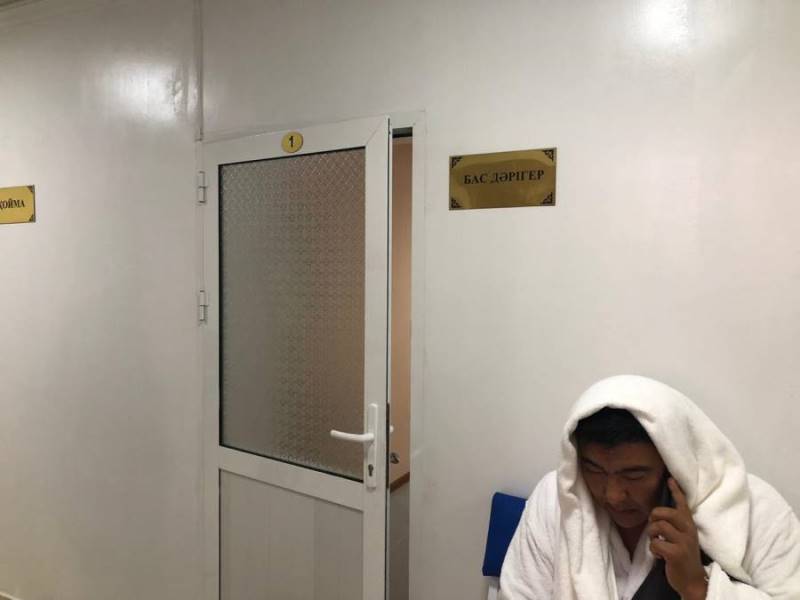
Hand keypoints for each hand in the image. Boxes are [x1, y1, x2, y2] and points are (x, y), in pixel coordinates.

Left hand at [648, 478, 707, 599]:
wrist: (694, 581)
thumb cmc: (684, 557)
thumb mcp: (683, 538)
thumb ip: (675, 525)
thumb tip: (656, 514)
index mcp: (689, 525)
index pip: (683, 504)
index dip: (676, 491)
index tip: (670, 479)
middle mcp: (688, 530)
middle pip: (665, 512)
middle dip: (654, 517)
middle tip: (654, 528)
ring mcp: (683, 542)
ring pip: (658, 526)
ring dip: (652, 535)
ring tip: (657, 542)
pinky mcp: (676, 553)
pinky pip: (655, 544)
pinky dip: (652, 550)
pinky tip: (659, 556)